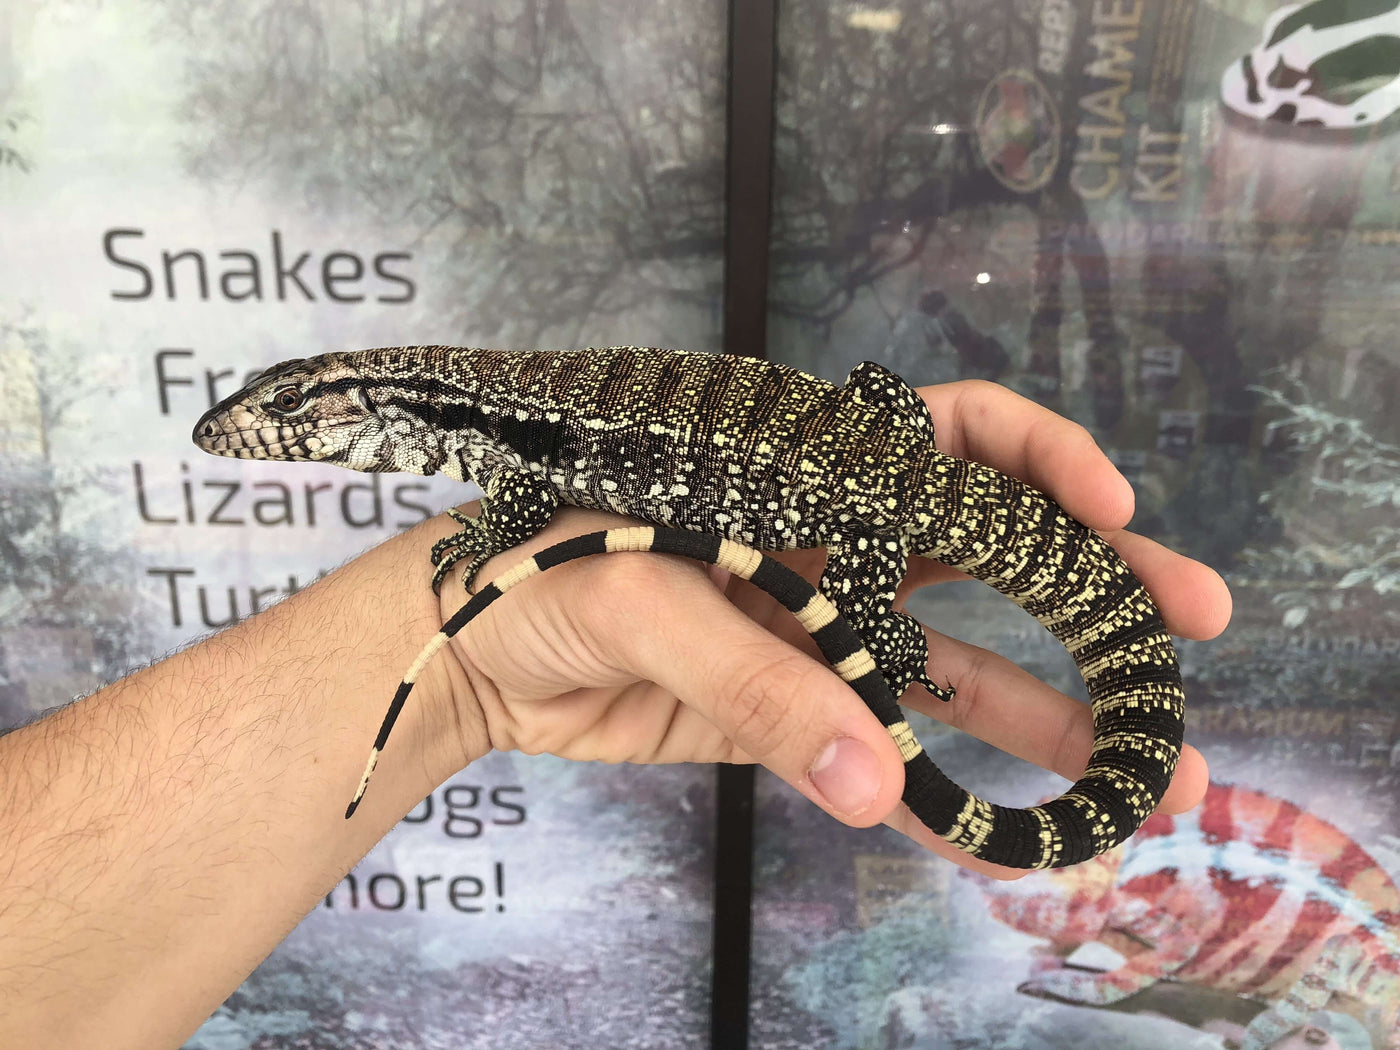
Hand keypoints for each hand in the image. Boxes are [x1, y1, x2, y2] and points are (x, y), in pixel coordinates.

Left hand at [428, 380, 1227, 879]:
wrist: (466, 653)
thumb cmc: (536, 572)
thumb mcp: (643, 598)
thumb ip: (758, 684)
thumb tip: (877, 780)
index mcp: (806, 472)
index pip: (952, 436)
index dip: (1043, 458)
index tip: (1112, 506)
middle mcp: (834, 542)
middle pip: (994, 553)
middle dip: (1098, 586)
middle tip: (1192, 627)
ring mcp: (823, 629)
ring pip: (962, 662)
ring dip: (1053, 711)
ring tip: (1155, 770)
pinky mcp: (794, 708)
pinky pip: (892, 743)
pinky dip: (949, 786)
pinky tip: (1017, 829)